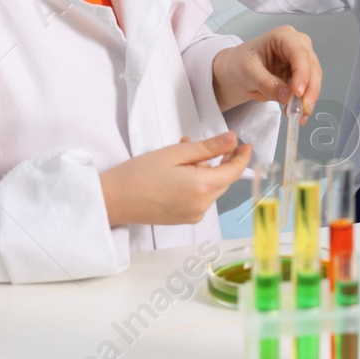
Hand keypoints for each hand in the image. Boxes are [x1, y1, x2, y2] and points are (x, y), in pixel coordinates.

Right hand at [99, 132, 250, 226]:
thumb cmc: (140, 174)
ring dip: (205, 170)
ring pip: (211, 188)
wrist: (114, 199)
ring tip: (184, 153)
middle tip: (206, 143)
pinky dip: (197, 182)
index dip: (242, 156)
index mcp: (203, 187)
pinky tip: (180, 171)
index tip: (245, 144)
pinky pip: (200, 198)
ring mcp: (194, 215)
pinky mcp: (184, 219)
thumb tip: (233, 139)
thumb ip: (208, 147)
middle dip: (220, 160)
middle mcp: (202, 206)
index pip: (234, 171)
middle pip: (224, 180)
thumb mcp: (176, 153)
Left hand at [213, 25, 321, 111]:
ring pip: (314, 79)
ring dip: (309, 98)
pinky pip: (309, 89)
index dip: (302, 73)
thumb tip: (287, 97)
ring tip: (299, 115)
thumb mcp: (248, 73)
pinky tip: (298, 114)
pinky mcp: (302, 75)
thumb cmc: (240, 63)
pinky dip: (305, 102)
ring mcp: (302, 59)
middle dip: (309, 89)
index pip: (299, 53)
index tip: (297, 92)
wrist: (236, 72)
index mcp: (283, 36)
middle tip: (303, 109)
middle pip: (311, 66)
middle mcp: (297, 45)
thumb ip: (268, 84)